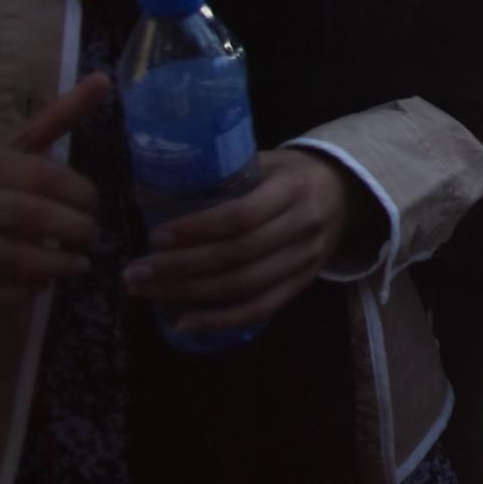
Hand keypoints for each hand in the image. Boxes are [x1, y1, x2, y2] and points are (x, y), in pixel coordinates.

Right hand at [0, 74, 107, 311]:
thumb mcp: (1, 149)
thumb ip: (55, 118)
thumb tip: (106, 78)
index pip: (46, 176)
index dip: (83, 196)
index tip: (94, 208)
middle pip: (30, 218)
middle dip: (75, 233)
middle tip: (92, 242)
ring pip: (6, 259)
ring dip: (53, 267)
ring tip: (76, 267)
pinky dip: (15, 295)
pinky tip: (37, 288)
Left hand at [125, 148, 364, 335]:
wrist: (346, 190)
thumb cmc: (291, 173)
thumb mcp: (265, 161)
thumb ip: (224, 175)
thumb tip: (150, 191)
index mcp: (293, 188)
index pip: (241, 215)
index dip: (196, 229)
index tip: (155, 236)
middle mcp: (304, 225)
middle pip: (237, 255)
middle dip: (180, 267)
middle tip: (136, 272)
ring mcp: (307, 258)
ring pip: (244, 285)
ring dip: (190, 293)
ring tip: (147, 291)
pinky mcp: (304, 282)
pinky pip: (261, 308)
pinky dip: (221, 320)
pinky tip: (184, 321)